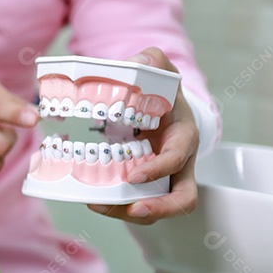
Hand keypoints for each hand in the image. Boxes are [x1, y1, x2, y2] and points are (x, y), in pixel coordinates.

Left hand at [88, 47, 199, 223]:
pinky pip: (134, 203)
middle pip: (181, 199)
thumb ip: (151, 60)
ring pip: (155, 207)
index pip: (180, 159)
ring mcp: (164, 178)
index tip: (137, 175)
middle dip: (158, 209)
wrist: (160, 106)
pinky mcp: (145, 185)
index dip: (161, 169)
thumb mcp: (160, 70)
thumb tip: (136, 61)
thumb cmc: (161, 91)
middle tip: (131, 209)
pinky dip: (114, 206)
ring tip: (97, 206)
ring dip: (126, 211)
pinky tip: (90, 198)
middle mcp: (178, 163)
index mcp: (182, 136)